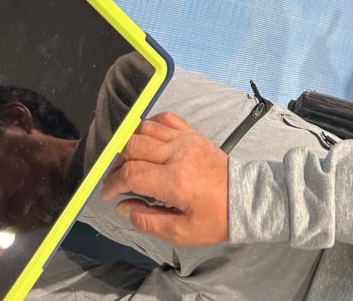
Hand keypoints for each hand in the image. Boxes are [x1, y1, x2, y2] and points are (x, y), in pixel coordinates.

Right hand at [100, 112, 228, 246]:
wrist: (244, 198)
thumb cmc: (214, 219)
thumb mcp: (182, 233)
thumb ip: (148, 221)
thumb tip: (122, 207)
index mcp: (175, 181)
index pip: (131, 174)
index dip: (113, 184)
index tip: (108, 194)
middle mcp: (178, 153)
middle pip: (132, 146)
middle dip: (116, 163)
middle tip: (115, 179)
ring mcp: (185, 139)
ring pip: (144, 128)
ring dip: (129, 143)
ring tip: (127, 161)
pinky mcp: (192, 132)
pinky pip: (164, 118)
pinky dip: (149, 126)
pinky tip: (145, 141)